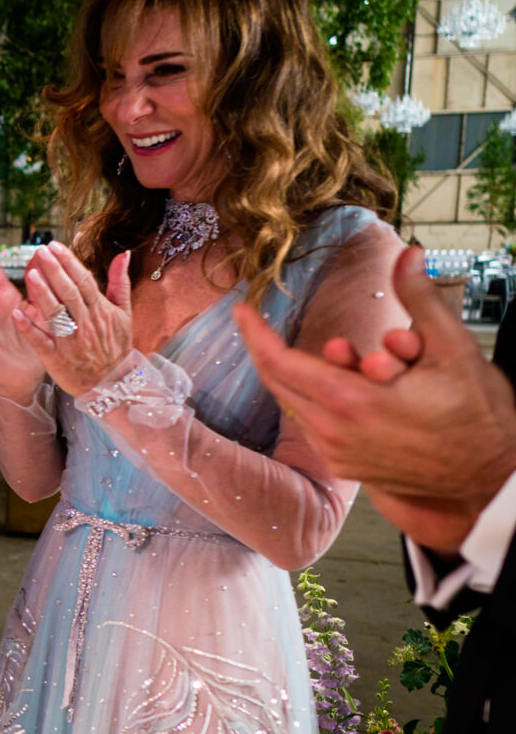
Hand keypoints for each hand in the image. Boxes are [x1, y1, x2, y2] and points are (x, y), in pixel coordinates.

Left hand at [15, 242, 133, 397]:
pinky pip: (42, 341)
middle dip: (55, 271)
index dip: (69, 263)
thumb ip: (120, 283)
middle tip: (40, 251)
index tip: (55, 246)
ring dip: (43, 294)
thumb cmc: (115, 347)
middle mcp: (85, 323)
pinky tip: (16, 313)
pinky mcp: (56, 358)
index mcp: (100, 310)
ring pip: (56, 314)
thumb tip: (124, 254)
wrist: (112, 384)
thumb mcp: (124, 314)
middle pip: (69, 293)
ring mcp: (70, 341)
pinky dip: (29, 328)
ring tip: (31, 274)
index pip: (84, 281)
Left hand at [235, 246, 515, 542]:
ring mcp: (336, 455)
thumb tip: (408, 255)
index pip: (280, 363)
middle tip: (286, 327)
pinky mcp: (345, 467)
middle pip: (281, 382)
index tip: (243, 311)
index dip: (256, 334)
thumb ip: (420, 299)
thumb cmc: (478, 416)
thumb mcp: (454, 348)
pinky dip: (324, 399)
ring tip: (359, 359)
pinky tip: (361, 387)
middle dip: (279, 349)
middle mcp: (333, 433)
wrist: (492, 478)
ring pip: (298, 403)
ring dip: (314, 374)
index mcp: (351, 403)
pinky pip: (315, 424)